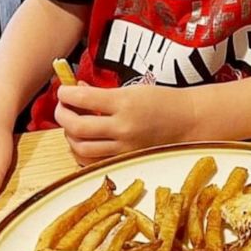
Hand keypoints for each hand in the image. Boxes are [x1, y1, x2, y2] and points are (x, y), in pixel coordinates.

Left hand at [55, 82, 195, 163]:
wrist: (188, 121)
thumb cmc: (162, 101)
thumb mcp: (133, 90)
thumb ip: (103, 93)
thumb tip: (76, 91)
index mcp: (125, 102)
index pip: (82, 99)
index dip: (65, 94)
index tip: (62, 91)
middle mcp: (123, 126)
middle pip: (76, 127)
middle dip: (62, 115)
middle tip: (62, 108)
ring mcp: (124, 147)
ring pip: (80, 147)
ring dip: (69, 135)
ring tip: (72, 125)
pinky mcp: (126, 160)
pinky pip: (93, 161)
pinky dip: (82, 152)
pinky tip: (83, 141)